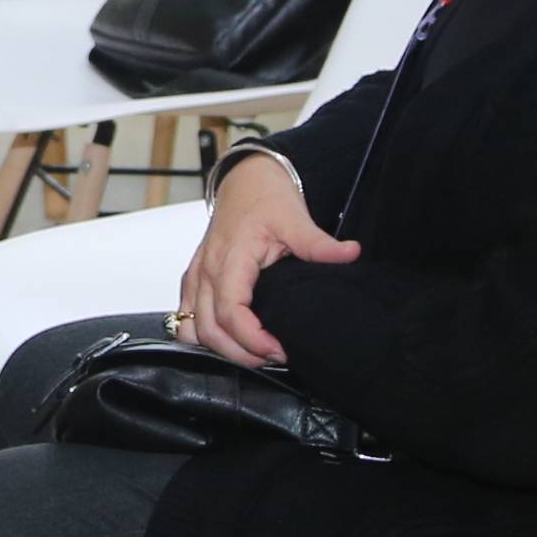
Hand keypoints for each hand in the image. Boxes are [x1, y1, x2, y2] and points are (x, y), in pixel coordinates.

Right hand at [175, 150, 356, 371]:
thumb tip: (350, 253)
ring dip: (218, 347)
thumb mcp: (296, 218)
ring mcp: (196, 277)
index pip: (230, 312)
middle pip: (208, 329)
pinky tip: (230, 340)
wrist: (245, 178)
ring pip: (191, 328)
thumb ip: (320, 243)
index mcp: (230, 258)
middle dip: (239, 353)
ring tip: (253, 352)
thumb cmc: (265, 197)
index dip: (252, 340)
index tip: (280, 350)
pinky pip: (186, 318)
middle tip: (274, 357)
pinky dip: (204, 335)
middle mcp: (206, 271)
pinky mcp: (194, 280)